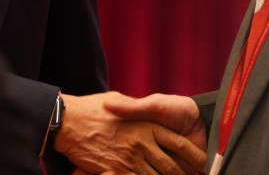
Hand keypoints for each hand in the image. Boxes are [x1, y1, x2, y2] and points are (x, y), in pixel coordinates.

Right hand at [54, 92, 206, 174]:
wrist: (68, 121)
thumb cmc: (92, 108)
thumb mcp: (118, 100)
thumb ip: (136, 109)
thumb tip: (146, 112)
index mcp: (146, 124)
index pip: (178, 143)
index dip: (193, 155)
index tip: (200, 162)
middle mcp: (142, 143)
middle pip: (171, 167)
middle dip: (183, 174)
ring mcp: (130, 159)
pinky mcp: (118, 171)